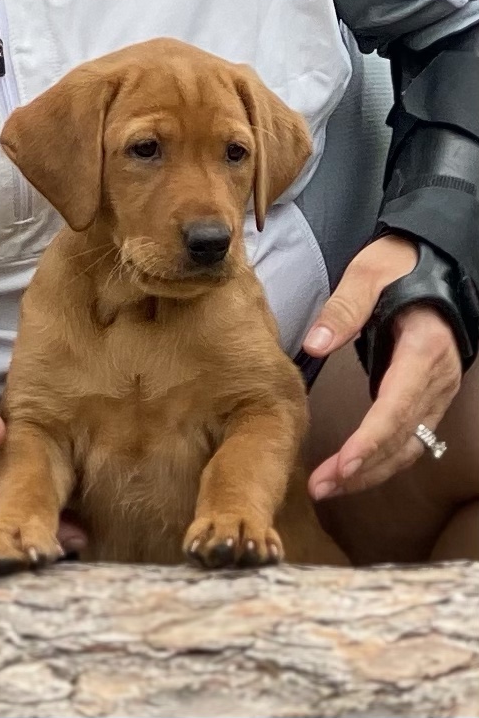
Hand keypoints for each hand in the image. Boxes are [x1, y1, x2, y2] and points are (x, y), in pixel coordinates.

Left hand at [303, 235, 462, 497]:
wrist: (435, 263)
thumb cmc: (399, 267)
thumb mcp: (368, 274)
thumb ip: (343, 309)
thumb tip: (314, 344)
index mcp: (423, 350)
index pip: (397, 407)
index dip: (371, 441)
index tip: (343, 465)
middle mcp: (436, 379)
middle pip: (403, 438)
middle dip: (362, 469)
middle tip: (320, 487)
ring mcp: (437, 393)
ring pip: (409, 447)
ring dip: (371, 472)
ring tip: (328, 487)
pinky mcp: (428, 398)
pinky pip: (410, 440)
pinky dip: (382, 460)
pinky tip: (353, 472)